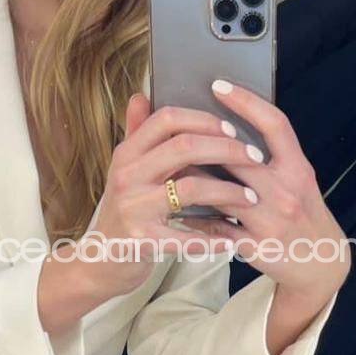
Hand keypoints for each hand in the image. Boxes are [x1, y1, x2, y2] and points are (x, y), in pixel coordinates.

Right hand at [80, 90, 272, 296]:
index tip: (233, 128)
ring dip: (228, 191)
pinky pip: (186, 236)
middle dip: (227, 150)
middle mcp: (127, 176)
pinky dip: (213, 238)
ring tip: (251, 197)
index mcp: (126, 153)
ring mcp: (133, 208)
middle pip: (184, 147)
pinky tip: (232, 239)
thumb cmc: (123, 210)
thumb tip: (141, 96)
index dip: (203, 119)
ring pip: (192, 188)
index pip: (167, 119)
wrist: (100, 259)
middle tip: (255, 158)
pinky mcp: (141, 240)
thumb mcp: (124, 169)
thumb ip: (135, 133)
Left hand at [195, 79, 350, 305]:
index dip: (247, 102)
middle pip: (240, 157)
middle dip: (205, 143)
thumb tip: (230, 127)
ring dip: (193, 180)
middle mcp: (287, 191)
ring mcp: (271, 219)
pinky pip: (215, 228)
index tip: (218, 85)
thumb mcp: (298, 179)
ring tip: (167, 167)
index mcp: (298, 168)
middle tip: (174, 128)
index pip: (275, 125)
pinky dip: (195, 218)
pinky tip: (178, 209)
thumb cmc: (304, 213)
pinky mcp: (256, 246)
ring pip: (222, 193)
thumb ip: (271, 155)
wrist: (321, 262)